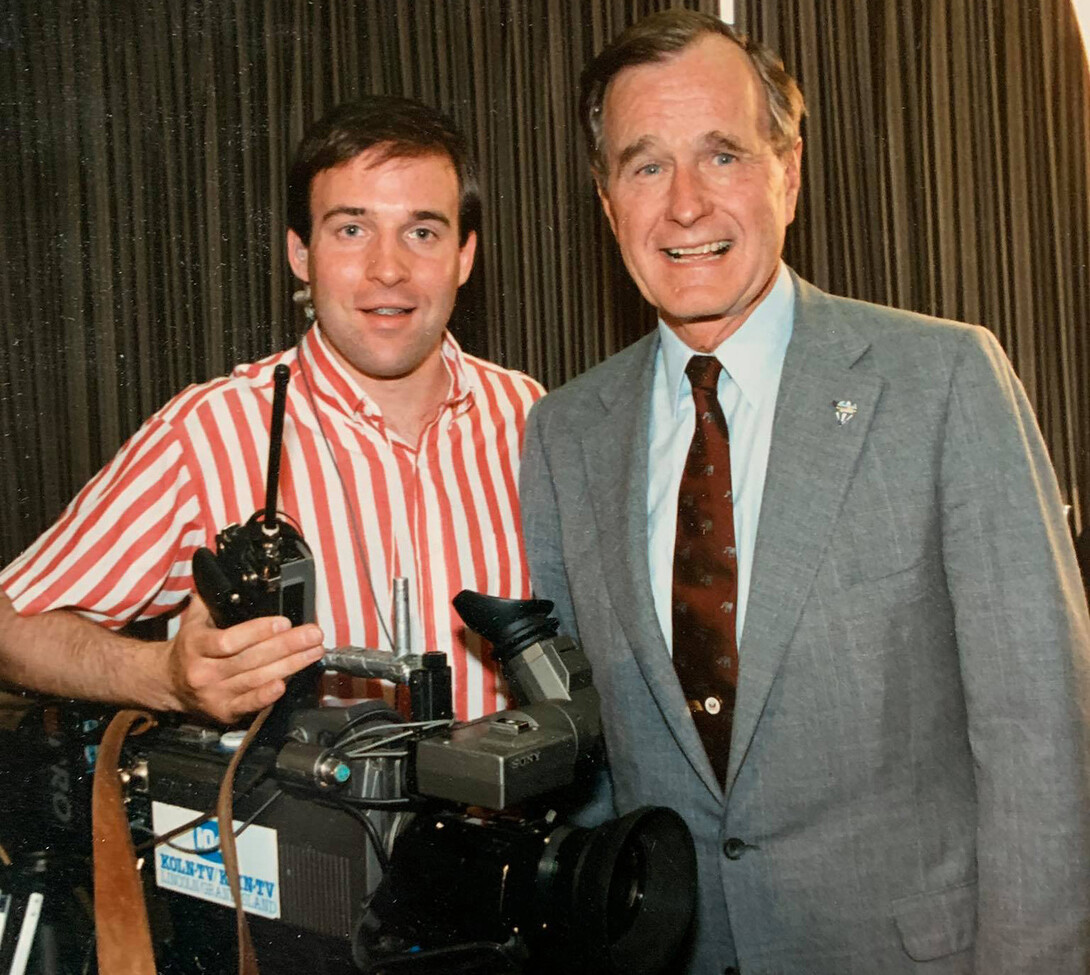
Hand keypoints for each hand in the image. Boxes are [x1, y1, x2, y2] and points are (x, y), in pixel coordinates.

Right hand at [166, 594, 324, 723]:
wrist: (168, 684)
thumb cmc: (189, 649)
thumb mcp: (193, 620)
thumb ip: (211, 600)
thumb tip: (230, 576)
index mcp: (196, 646)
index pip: (229, 640)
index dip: (258, 631)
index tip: (284, 622)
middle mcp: (203, 672)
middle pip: (250, 659)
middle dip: (287, 645)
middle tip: (313, 635)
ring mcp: (214, 694)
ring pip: (256, 679)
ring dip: (290, 665)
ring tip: (313, 652)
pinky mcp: (224, 711)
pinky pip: (249, 704)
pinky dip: (268, 696)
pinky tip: (285, 684)